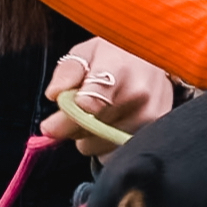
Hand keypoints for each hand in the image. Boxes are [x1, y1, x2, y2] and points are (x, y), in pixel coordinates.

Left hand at [43, 40, 173, 157]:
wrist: (156, 61)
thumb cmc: (117, 55)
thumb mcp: (88, 51)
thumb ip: (68, 71)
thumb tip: (55, 95)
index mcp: (119, 68)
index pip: (91, 103)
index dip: (68, 118)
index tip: (50, 125)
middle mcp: (140, 95)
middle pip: (89, 129)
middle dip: (74, 125)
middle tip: (78, 111)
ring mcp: (151, 118)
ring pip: (99, 146)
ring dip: (91, 137)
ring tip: (100, 115)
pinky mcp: (156, 134)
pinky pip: (114, 155)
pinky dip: (107, 146)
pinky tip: (114, 126)